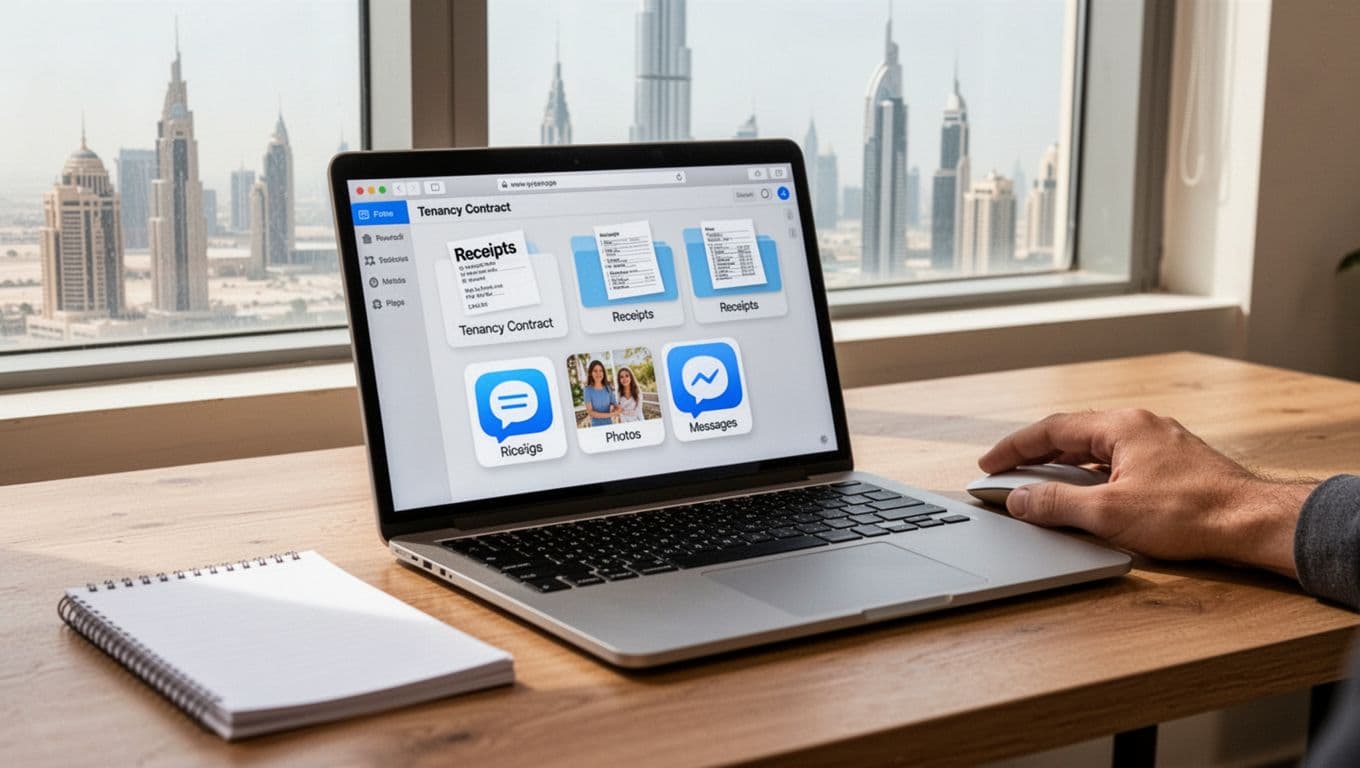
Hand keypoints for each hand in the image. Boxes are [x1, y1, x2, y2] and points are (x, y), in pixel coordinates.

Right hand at [978, 409, 1315, 576]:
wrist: (1253, 524)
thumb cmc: (1191, 513)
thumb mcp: (1110, 512)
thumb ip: (1057, 503)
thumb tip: (1019, 500)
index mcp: (1121, 425)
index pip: (1051, 430)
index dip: (1014, 449)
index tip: (989, 465)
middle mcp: (1140, 426)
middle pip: (1072, 435)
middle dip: (1034, 455)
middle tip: (1005, 474)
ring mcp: (1159, 443)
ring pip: (1096, 450)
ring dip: (1063, 467)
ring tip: (1037, 485)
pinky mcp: (1173, 465)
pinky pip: (1118, 462)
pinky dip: (1091, 476)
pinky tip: (1086, 495)